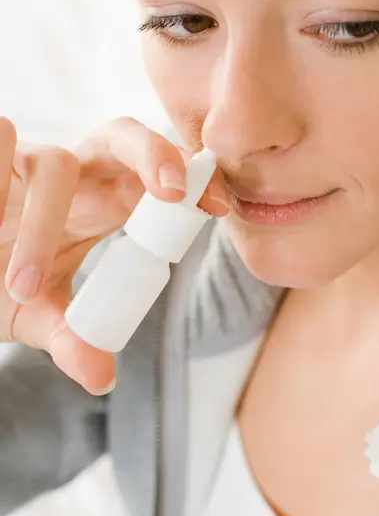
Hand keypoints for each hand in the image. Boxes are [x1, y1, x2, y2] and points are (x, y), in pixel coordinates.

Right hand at [0, 116, 227, 393]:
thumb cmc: (4, 284)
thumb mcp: (39, 317)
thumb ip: (73, 340)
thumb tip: (102, 380)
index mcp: (107, 200)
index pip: (158, 178)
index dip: (192, 183)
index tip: (219, 208)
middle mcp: (77, 171)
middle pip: (125, 135)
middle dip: (154, 155)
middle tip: (173, 191)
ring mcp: (31, 160)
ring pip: (54, 163)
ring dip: (43, 223)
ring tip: (23, 284)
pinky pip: (1, 143)